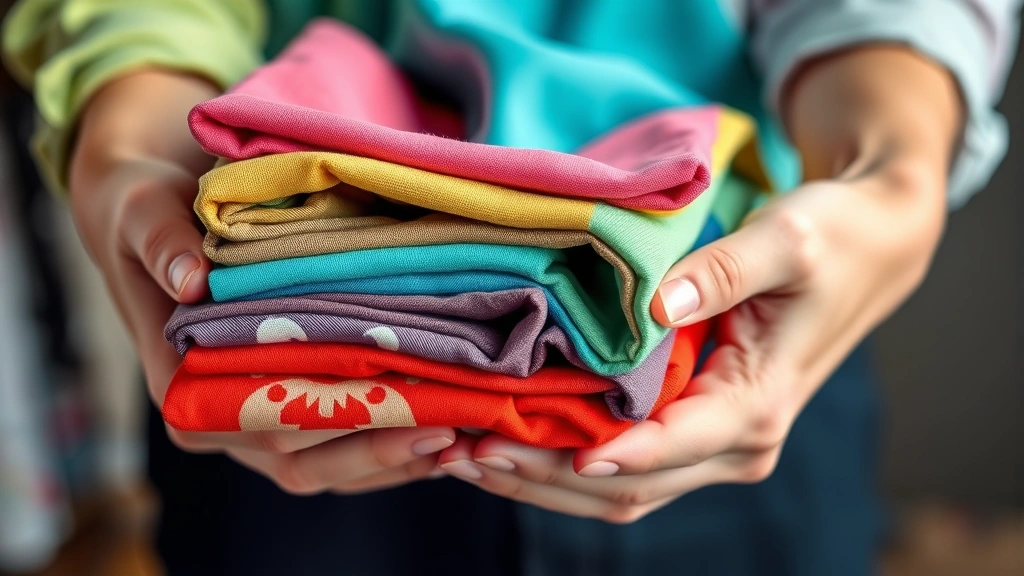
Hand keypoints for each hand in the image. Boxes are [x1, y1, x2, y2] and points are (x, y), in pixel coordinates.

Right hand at [69, 70, 454, 494]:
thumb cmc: (150, 216)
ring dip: (394, 459)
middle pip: (305, 459)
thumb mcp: (144, 212)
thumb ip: (162, 242)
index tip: (402, 415)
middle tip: (451, 430)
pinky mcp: (287, 410)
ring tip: (462, 438)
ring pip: (331, 466)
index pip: (262, 426)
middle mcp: (217, 421)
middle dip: (380, 450)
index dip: (333, 430)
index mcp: (180, 389)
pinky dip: (391, 445)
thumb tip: (190, 279)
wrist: (156, 218)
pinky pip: (342, 445)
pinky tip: (445, 428)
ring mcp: (254, 422)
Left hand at [434, 46, 959, 521]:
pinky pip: (624, 461)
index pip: (666, 448)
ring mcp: (713, 442)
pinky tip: (509, 435)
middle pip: (626, 486)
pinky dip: (563, 458)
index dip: (594, 454)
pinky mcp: (694, 426)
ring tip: (463, 455)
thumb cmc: (835, 239)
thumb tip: (654, 304)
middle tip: (459, 452)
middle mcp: (736, 442)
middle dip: (541, 475)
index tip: (518, 445)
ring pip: (617, 489)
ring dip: (541, 478)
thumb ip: (720, 273)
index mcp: (757, 406)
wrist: (869, 244)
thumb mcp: (787, 242)